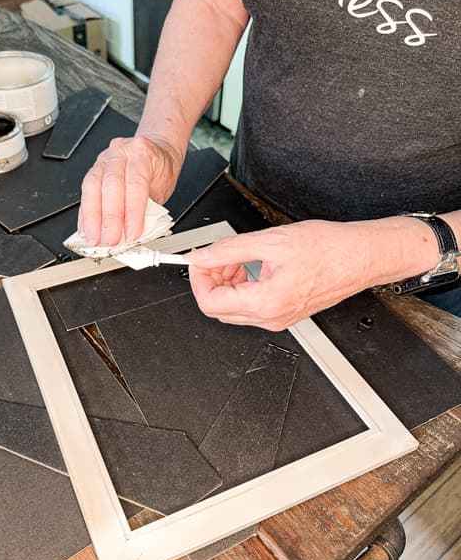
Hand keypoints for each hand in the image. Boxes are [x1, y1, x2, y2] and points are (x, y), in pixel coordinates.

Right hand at [78, 135, 182, 245]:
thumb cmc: (160, 169)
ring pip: (92, 187)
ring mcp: (104, 159)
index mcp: (142, 154)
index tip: (132, 234)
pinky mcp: (93, 169)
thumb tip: (135, 234)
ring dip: (92, 217)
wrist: (155, 152)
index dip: (133, 212)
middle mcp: (121, 152)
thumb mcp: (162, 189)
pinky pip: (85, 191)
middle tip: (110, 240)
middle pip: (111, 186)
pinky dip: (85, 214)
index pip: (136, 185)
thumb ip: (149, 209)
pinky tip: (86, 229)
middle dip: (109, 218)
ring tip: (94, 238)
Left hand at [186, 218, 440, 330]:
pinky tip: (252, 266)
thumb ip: (229, 250)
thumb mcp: (271, 240)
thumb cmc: (330, 249)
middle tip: (218, 256)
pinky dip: (243, 287)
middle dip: (212, 280)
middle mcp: (271, 318)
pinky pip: (251, 307)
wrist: (361, 256)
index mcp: (266, 302)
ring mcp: (279, 319)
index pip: (210, 302)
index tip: (200, 260)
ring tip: (238, 258)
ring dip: (227, 283)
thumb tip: (203, 256)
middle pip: (218, 309)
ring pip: (233, 309)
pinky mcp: (285, 314)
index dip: (198, 279)